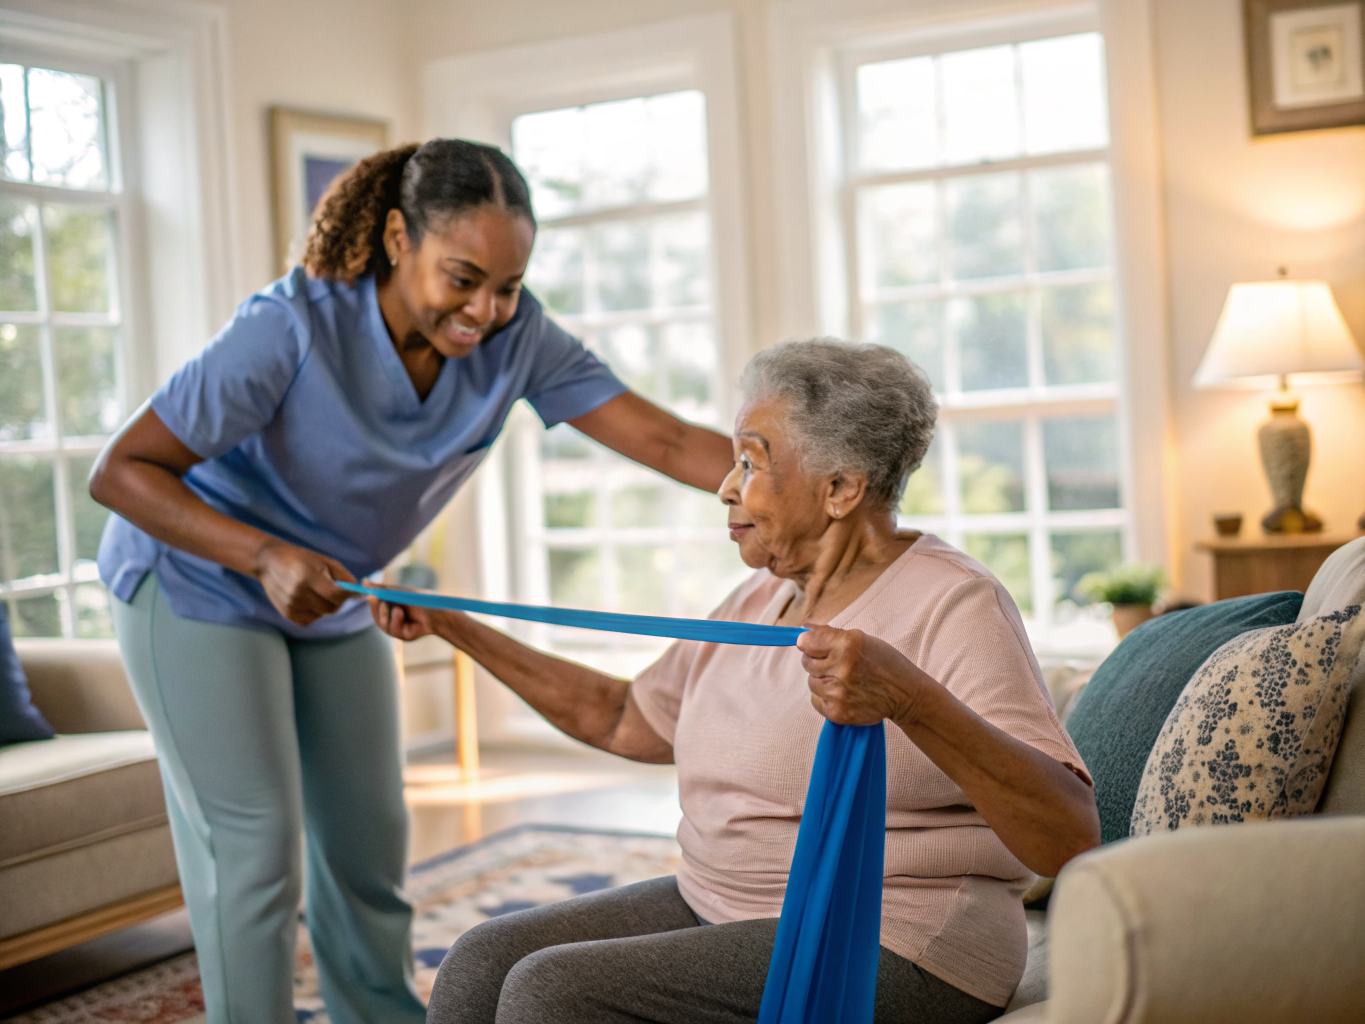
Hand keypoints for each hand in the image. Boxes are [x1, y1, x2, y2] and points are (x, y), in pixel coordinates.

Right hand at [253, 540, 355, 625]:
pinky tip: (308, 599)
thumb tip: (358, 593)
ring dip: (325, 606)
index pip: (337, 595)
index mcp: (309, 577)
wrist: (269, 562)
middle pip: (331, 608)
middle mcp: (299, 593)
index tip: (351, 590)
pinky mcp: (288, 614)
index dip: (347, 594)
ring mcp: (292, 606)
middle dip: (337, 601)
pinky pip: (311, 620)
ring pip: (322, 614)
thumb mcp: (324, 561)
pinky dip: (314, 612)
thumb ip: (343, 576)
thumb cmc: (302, 559)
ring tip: (316, 592)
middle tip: (332, 590)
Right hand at [369, 595, 439, 640]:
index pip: (377, 606)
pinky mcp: (404, 636)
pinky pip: (393, 630)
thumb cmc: (421, 600)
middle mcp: (394, 619)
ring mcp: (399, 629)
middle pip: (377, 616)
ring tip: (397, 608)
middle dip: (375, 607)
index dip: (371, 601)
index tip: (366, 593)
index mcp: (393, 608)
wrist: (438, 611)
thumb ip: (382, 589)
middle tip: (373, 597)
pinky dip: (396, 620)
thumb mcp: (399, 593)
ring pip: (382, 624)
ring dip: (387, 615)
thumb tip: (363, 582)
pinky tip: (401, 613)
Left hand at [797, 625, 926, 725]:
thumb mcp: (861, 639)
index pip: (805, 641)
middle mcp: (841, 668)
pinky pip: (816, 700)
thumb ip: (829, 634)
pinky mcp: (837, 712)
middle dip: (818, 661)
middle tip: (838, 664)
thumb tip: (802, 629)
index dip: (809, 643)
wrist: (905, 695)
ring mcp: (838, 693)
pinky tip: (844, 694)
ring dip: (823, 680)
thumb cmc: (884, 663)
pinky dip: (826, 697)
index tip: (815, 646)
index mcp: (847, 645)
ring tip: (844, 680)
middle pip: (806, 662)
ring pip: (811, 682)